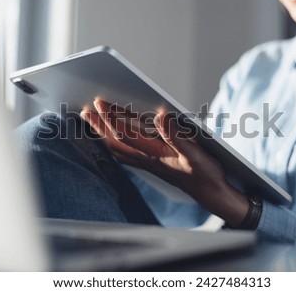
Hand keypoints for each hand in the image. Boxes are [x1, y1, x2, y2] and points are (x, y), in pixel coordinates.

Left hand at [80, 99, 248, 226]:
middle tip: (85, 110)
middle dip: (99, 125)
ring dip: (102, 134)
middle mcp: (146, 160)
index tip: (99, 102)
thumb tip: (160, 115)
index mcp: (155, 154)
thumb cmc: (205, 173)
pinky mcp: (151, 166)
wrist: (210, 193)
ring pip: (118, 148)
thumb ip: (176, 135)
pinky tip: (109, 142)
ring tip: (90, 121)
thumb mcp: (195, 153)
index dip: (111, 117)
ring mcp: (147, 164)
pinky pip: (125, 155)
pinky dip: (113, 146)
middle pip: (115, 141)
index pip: (126, 134)